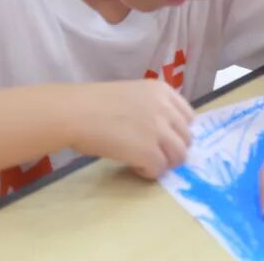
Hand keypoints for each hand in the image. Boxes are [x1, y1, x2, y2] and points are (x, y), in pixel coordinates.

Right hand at [67, 79, 193, 177]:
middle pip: (187, 138)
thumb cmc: (93, 104)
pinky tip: (133, 165)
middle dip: (172, 149)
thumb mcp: (132, 95)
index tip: (163, 139)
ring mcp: (159, 130)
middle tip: (152, 154)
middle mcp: (166, 108)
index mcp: (162, 91)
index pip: (188, 117)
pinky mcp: (149, 151)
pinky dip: (148, 172)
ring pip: (179, 156)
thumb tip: (164, 133)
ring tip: (143, 161)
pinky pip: (160, 169)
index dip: (177, 132)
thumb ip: (152, 108)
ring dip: (163, 162)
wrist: (74, 112)